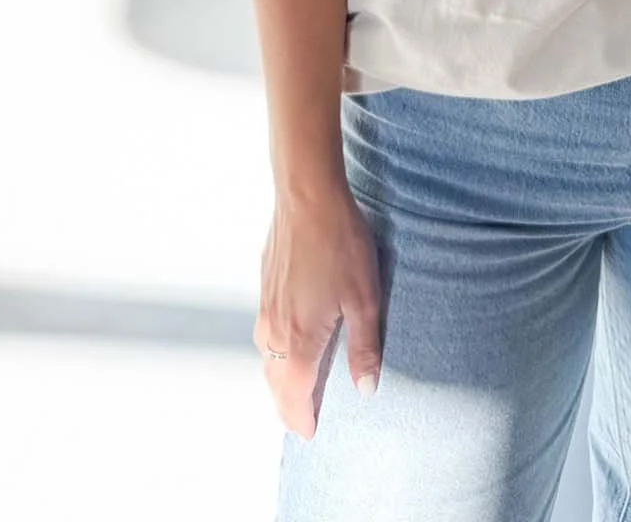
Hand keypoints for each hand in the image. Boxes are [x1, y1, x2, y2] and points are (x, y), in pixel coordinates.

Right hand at [253, 180, 384, 437]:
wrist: (306, 197)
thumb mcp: (365, 297)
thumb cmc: (339, 243)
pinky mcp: (264, 286)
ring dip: (278, 379)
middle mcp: (275, 330)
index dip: (302, 419)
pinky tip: (287, 342)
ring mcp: (265, 307)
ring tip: (293, 388)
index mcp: (300, 340)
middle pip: (275, 383)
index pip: (295, 396)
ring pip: (266, 358)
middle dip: (287, 406)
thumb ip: (365, 347)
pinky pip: (265, 332)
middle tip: (299, 420)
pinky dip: (273, 351)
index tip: (310, 434)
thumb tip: (366, 390)